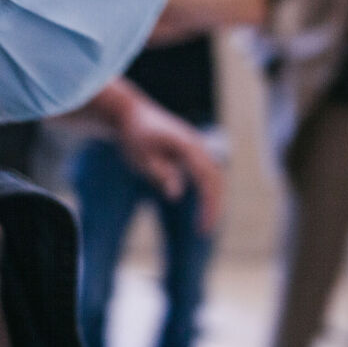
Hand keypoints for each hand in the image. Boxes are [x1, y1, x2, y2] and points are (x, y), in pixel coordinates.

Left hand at [114, 90, 223, 233]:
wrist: (131, 114)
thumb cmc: (134, 137)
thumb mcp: (140, 157)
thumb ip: (159, 173)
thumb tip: (176, 194)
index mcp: (187, 146)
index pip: (206, 179)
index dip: (208, 204)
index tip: (202, 226)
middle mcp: (198, 145)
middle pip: (216, 180)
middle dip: (214, 206)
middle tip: (204, 231)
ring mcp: (197, 148)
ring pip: (214, 178)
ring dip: (213, 201)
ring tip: (203, 226)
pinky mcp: (193, 153)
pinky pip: (207, 175)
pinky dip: (208, 192)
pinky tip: (201, 210)